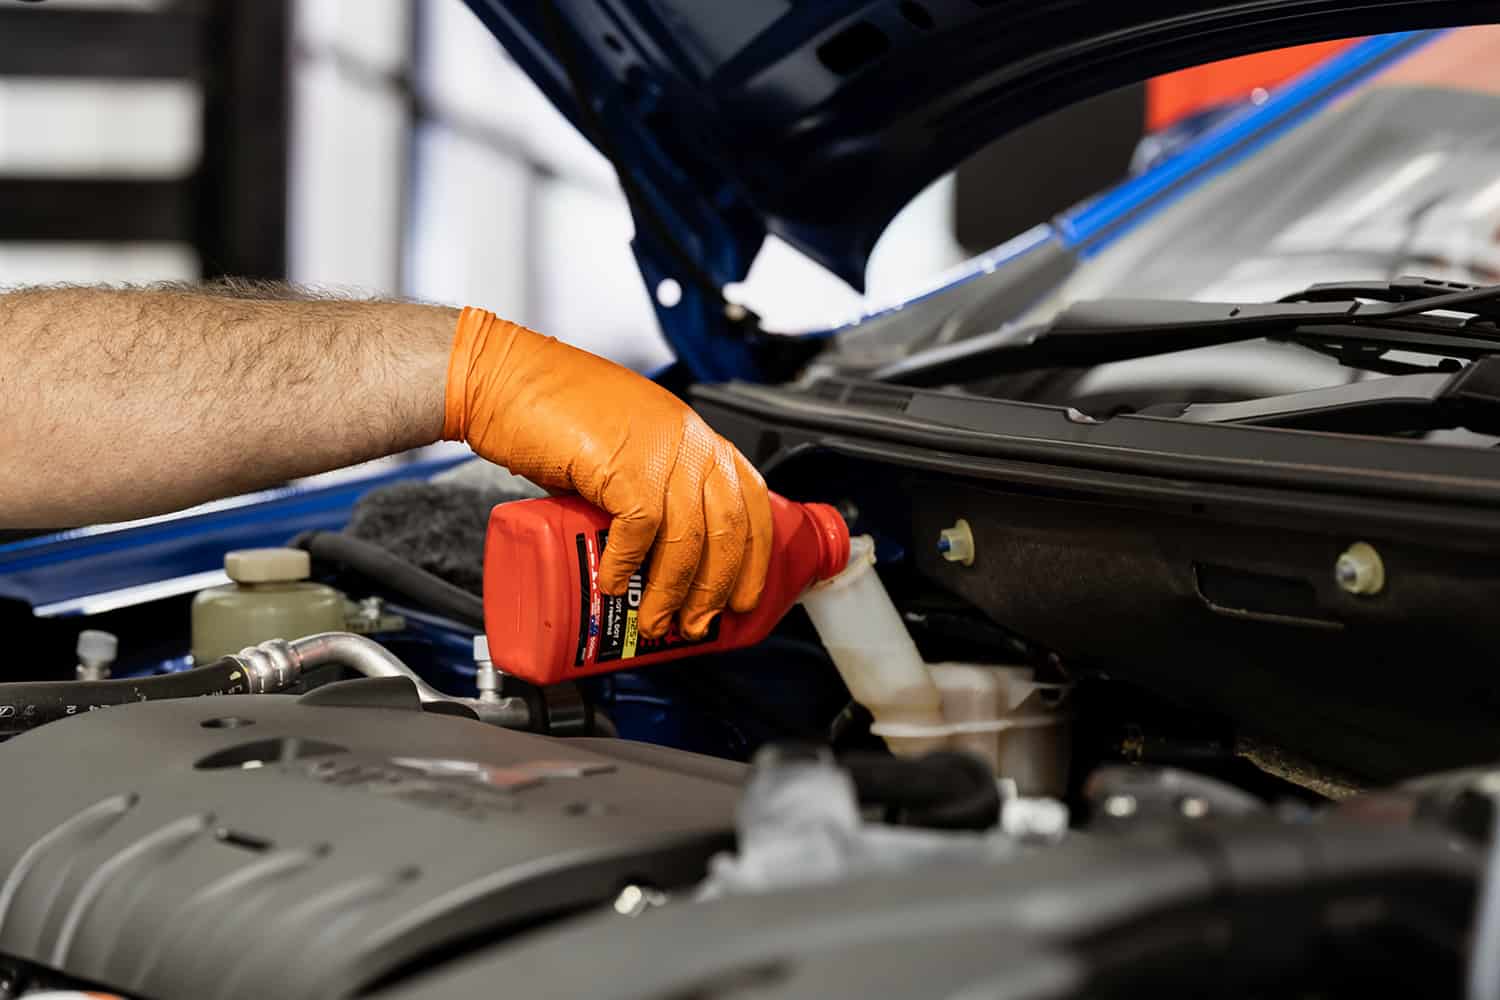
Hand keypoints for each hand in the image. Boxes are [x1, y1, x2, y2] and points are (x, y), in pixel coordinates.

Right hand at [443, 307, 772, 638]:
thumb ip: (644, 490)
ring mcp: (658, 450)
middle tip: (695, 624)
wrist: (501, 376)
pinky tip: (611, 584)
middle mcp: (686, 440)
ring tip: (654, 620)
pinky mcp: (622, 463)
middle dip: (715, 589)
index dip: (753, 558)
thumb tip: (649, 556)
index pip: (751, 501)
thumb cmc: (552, 409)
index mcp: (693, 436)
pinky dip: (627, 565)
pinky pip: (640, 528)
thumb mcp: (622, 447)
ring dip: (672, 591)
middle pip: (728, 528)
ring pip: (688, 537)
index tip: (743, 597)